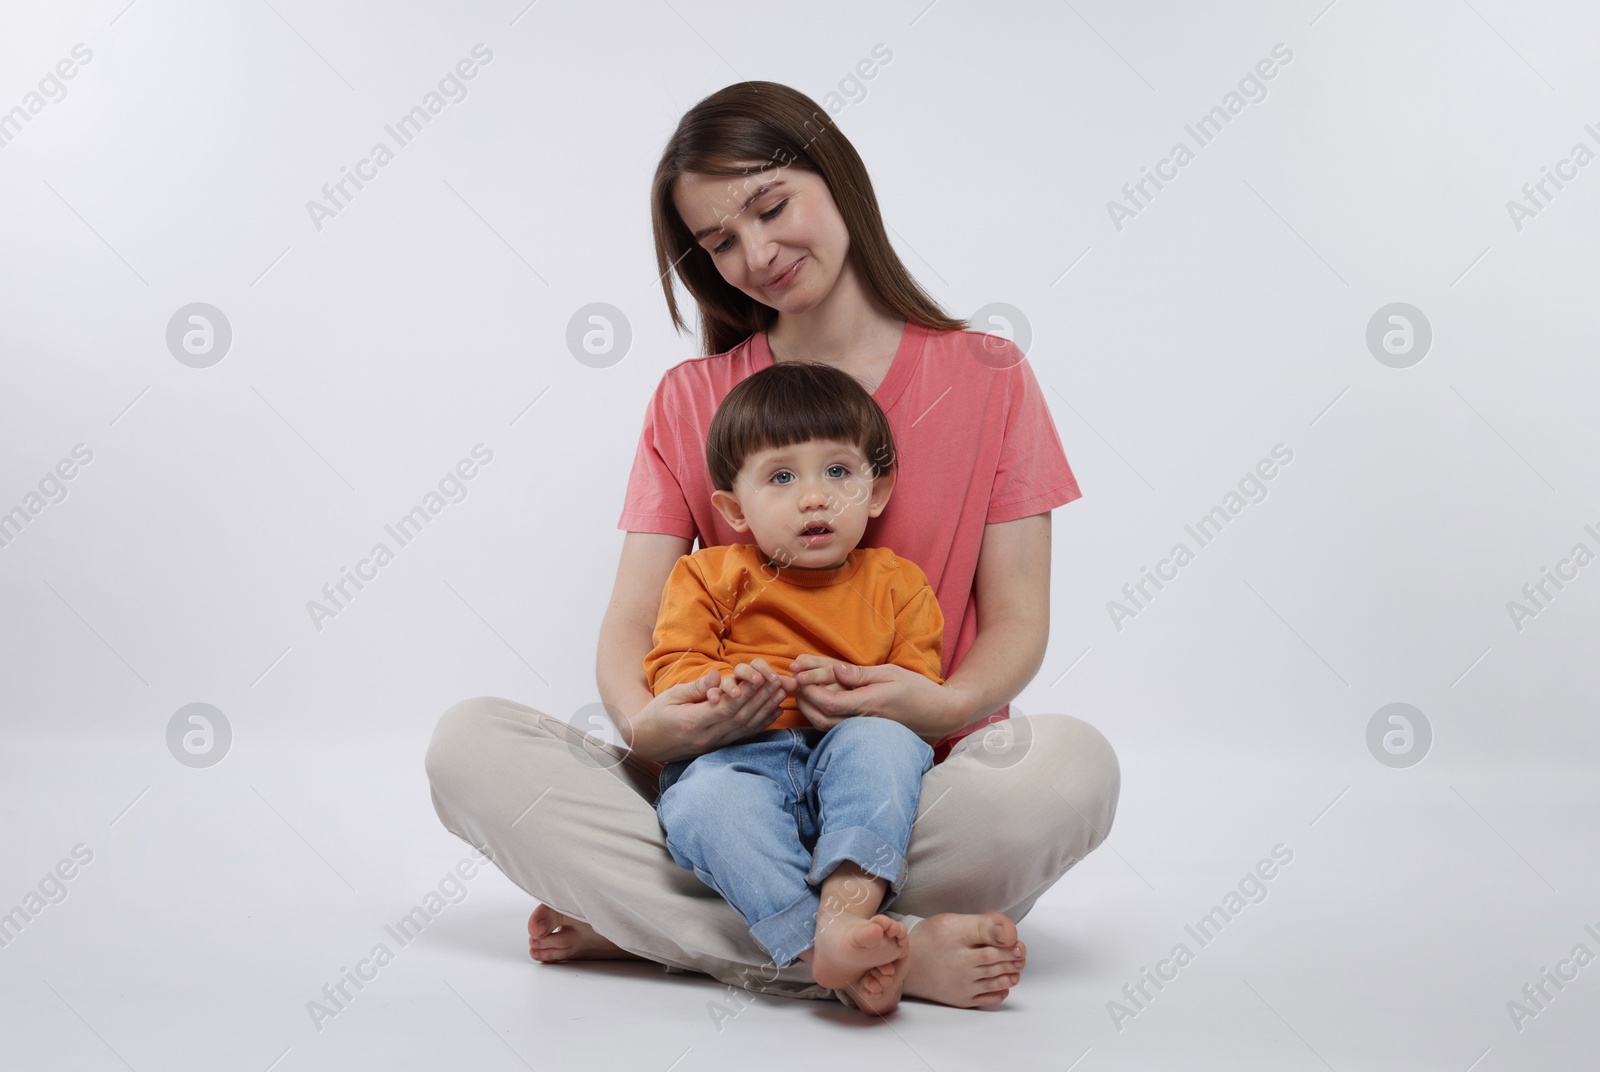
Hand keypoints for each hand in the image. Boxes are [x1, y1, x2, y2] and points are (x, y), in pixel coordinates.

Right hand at [632, 658, 796, 761]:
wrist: (644, 744)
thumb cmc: (655, 716)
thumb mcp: (671, 696)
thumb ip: (696, 688)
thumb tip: (716, 676)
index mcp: (692, 723)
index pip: (725, 707)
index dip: (746, 693)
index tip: (762, 677)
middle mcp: (706, 737)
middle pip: (740, 717)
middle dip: (762, 699)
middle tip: (780, 682)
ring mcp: (712, 745)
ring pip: (744, 728)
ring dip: (765, 710)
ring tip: (781, 694)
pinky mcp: (716, 748)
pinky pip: (742, 736)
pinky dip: (760, 724)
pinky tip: (773, 713)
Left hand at [788, 655, 960, 735]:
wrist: (938, 714)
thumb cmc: (917, 690)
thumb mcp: (891, 673)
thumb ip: (861, 674)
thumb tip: (836, 670)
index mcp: (869, 704)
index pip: (830, 702)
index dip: (810, 690)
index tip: (799, 673)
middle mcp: (863, 721)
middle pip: (821, 718)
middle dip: (803, 700)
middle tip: (793, 681)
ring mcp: (862, 728)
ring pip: (825, 726)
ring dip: (808, 709)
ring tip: (799, 690)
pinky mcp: (862, 731)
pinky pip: (835, 726)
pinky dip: (819, 715)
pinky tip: (814, 702)